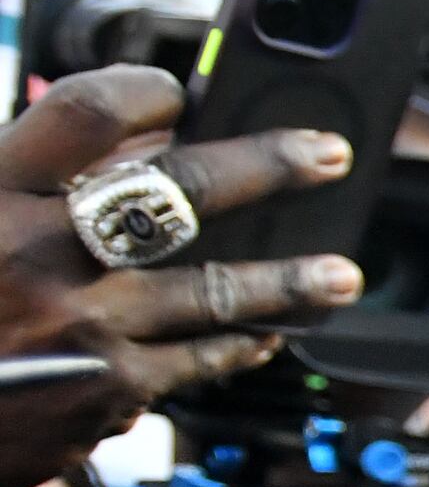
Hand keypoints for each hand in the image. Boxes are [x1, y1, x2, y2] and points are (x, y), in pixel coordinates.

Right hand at [0, 67, 362, 486]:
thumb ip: (18, 179)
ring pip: (213, 291)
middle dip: (268, 167)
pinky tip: (260, 341)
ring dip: (286, 282)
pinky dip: (229, 349)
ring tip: (338, 275)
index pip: (87, 113)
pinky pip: (189, 364)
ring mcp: (82, 327)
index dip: (144, 90)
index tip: (178, 92)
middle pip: (180, 189)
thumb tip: (118, 140)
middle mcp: (41, 255)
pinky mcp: (105, 395)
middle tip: (327, 155)